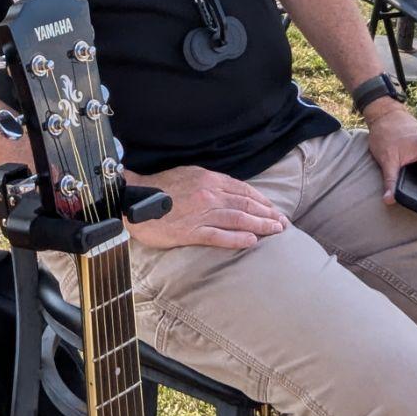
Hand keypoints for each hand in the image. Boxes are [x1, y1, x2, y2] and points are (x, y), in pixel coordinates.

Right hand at [125, 165, 288, 249]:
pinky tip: (251, 241)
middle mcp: (208, 195)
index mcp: (208, 179)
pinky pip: (220, 236)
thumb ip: (208, 182)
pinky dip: (238, 238)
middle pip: (245, 205)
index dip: (261, 199)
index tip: (273, 208)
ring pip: (238, 219)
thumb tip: (228, 190)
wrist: (134, 200)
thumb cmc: (158, 187)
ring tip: (275, 232)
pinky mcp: (191, 232)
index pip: (242, 190)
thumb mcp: (187, 174)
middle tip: (283, 223)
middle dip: (267, 214)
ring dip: (260, 226)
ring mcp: (201, 214)